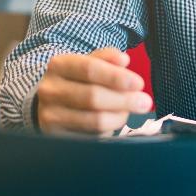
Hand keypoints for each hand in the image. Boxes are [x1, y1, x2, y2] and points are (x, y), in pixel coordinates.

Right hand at [35, 47, 153, 134]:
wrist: (51, 101)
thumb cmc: (76, 79)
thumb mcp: (88, 62)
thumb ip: (107, 58)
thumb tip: (124, 60)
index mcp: (58, 65)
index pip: (90, 69)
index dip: (116, 77)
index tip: (139, 84)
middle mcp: (50, 90)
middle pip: (92, 97)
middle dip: (124, 100)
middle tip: (145, 102)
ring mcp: (50, 116)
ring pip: (93, 120)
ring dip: (118, 116)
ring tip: (129, 111)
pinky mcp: (56, 137)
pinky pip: (90, 137)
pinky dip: (107, 130)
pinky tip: (113, 121)